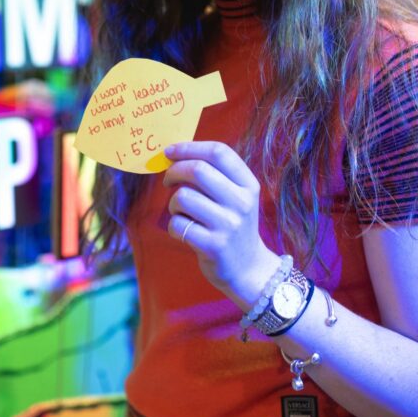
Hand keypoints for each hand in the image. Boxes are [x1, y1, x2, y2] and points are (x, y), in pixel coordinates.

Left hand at [162, 141, 278, 306]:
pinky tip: (183, 230)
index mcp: (248, 185)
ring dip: (173, 202)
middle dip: (174, 171)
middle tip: (168, 180)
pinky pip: (178, 224)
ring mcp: (228, 225)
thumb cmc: (233, 225)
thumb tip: (175, 154)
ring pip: (183, 197)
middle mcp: (241, 202)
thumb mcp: (236, 197)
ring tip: (180, 212)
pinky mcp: (213, 245)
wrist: (249, 269)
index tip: (169, 151)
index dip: (189, 147)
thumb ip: (215, 175)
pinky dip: (173, 225)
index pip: (219, 152)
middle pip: (198, 170)